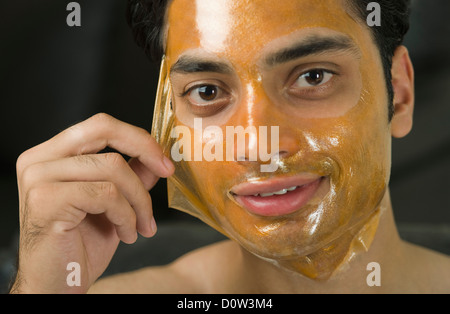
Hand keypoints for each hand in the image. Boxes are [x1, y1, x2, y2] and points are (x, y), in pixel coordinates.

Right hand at [10, 113, 173, 292]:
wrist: (57, 284)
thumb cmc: (80, 246)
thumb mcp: (114, 204)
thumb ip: (131, 175)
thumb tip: (155, 158)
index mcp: (52, 155)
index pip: (100, 126)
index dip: (138, 137)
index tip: (164, 161)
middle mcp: (39, 159)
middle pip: (103, 129)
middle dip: (144, 149)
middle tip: (167, 172)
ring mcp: (39, 177)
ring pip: (113, 167)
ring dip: (139, 201)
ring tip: (141, 226)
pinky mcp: (46, 199)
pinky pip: (107, 194)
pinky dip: (126, 216)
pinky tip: (126, 235)